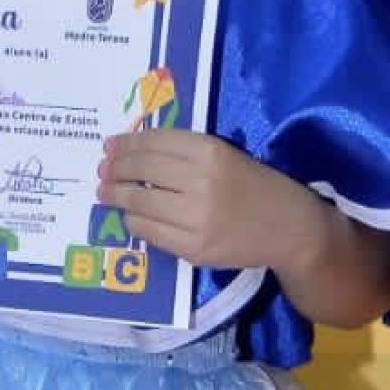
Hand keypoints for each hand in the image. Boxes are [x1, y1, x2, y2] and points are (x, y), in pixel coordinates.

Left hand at [96, 129, 334, 273]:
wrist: (287, 227)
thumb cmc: (252, 185)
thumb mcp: (223, 155)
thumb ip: (183, 151)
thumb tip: (131, 150)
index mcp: (210, 151)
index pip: (154, 141)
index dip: (126, 143)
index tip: (110, 146)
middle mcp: (201, 181)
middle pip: (141, 169)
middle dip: (115, 169)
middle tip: (102, 170)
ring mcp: (197, 217)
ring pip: (140, 202)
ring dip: (116, 196)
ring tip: (106, 193)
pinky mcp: (195, 247)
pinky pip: (150, 232)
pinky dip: (134, 222)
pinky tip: (131, 216)